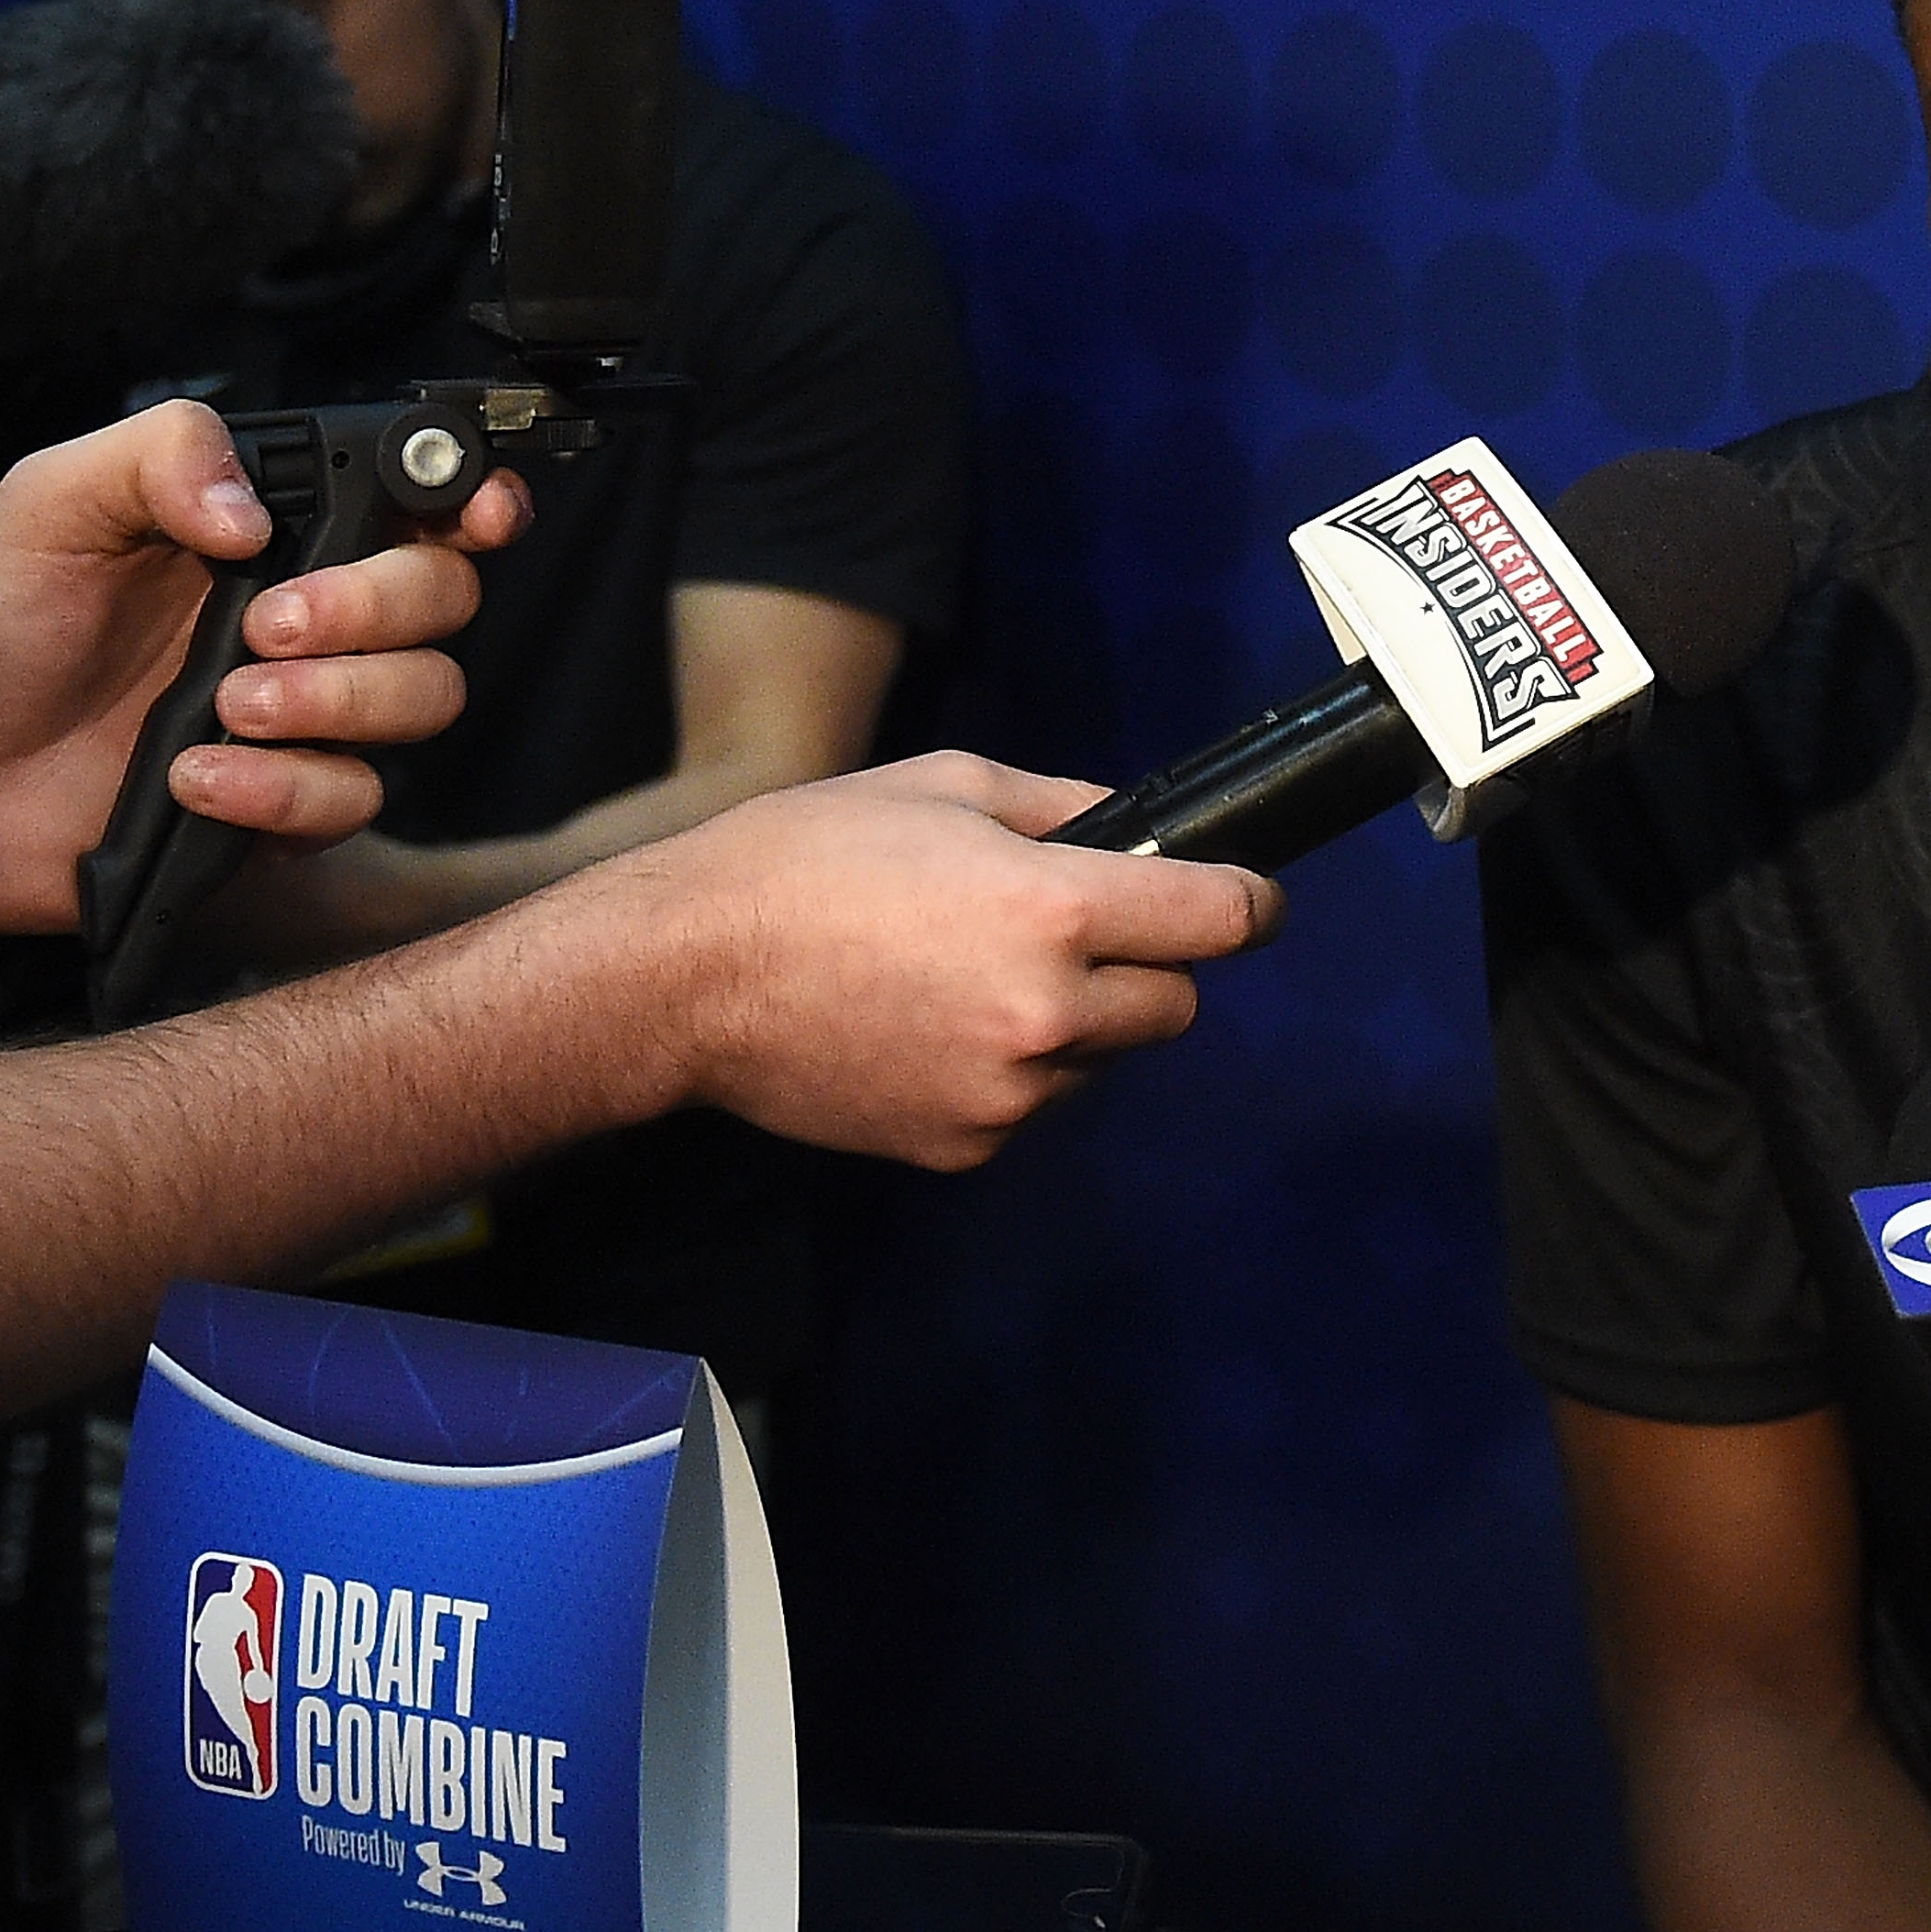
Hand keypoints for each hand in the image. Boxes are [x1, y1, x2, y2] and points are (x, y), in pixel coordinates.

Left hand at [0, 402, 526, 951]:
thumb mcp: (49, 504)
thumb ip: (158, 455)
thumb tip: (255, 510)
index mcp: (279, 529)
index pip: (420, 498)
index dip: (476, 499)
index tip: (473, 515)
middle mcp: (317, 614)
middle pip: (447, 597)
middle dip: (376, 606)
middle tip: (267, 623)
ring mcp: (317, 710)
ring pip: (427, 697)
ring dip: (335, 701)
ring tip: (226, 705)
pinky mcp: (296, 799)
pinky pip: (356, 797)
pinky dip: (283, 788)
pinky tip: (199, 777)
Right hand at [568, 751, 1280, 1169]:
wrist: (680, 976)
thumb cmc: (803, 860)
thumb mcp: (944, 787)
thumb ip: (1061, 808)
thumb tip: (1135, 827)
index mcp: (1053, 911)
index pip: (1217, 920)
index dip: (1247, 903)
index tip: (1250, 900)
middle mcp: (1047, 1012)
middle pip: (1177, 1003)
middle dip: (1148, 966)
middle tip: (1075, 935)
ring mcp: (1008, 1092)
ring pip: (1103, 1058)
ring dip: (1075, 1023)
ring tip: (975, 978)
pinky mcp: (966, 1144)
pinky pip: (1033, 1105)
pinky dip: (1011, 1072)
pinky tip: (932, 1029)